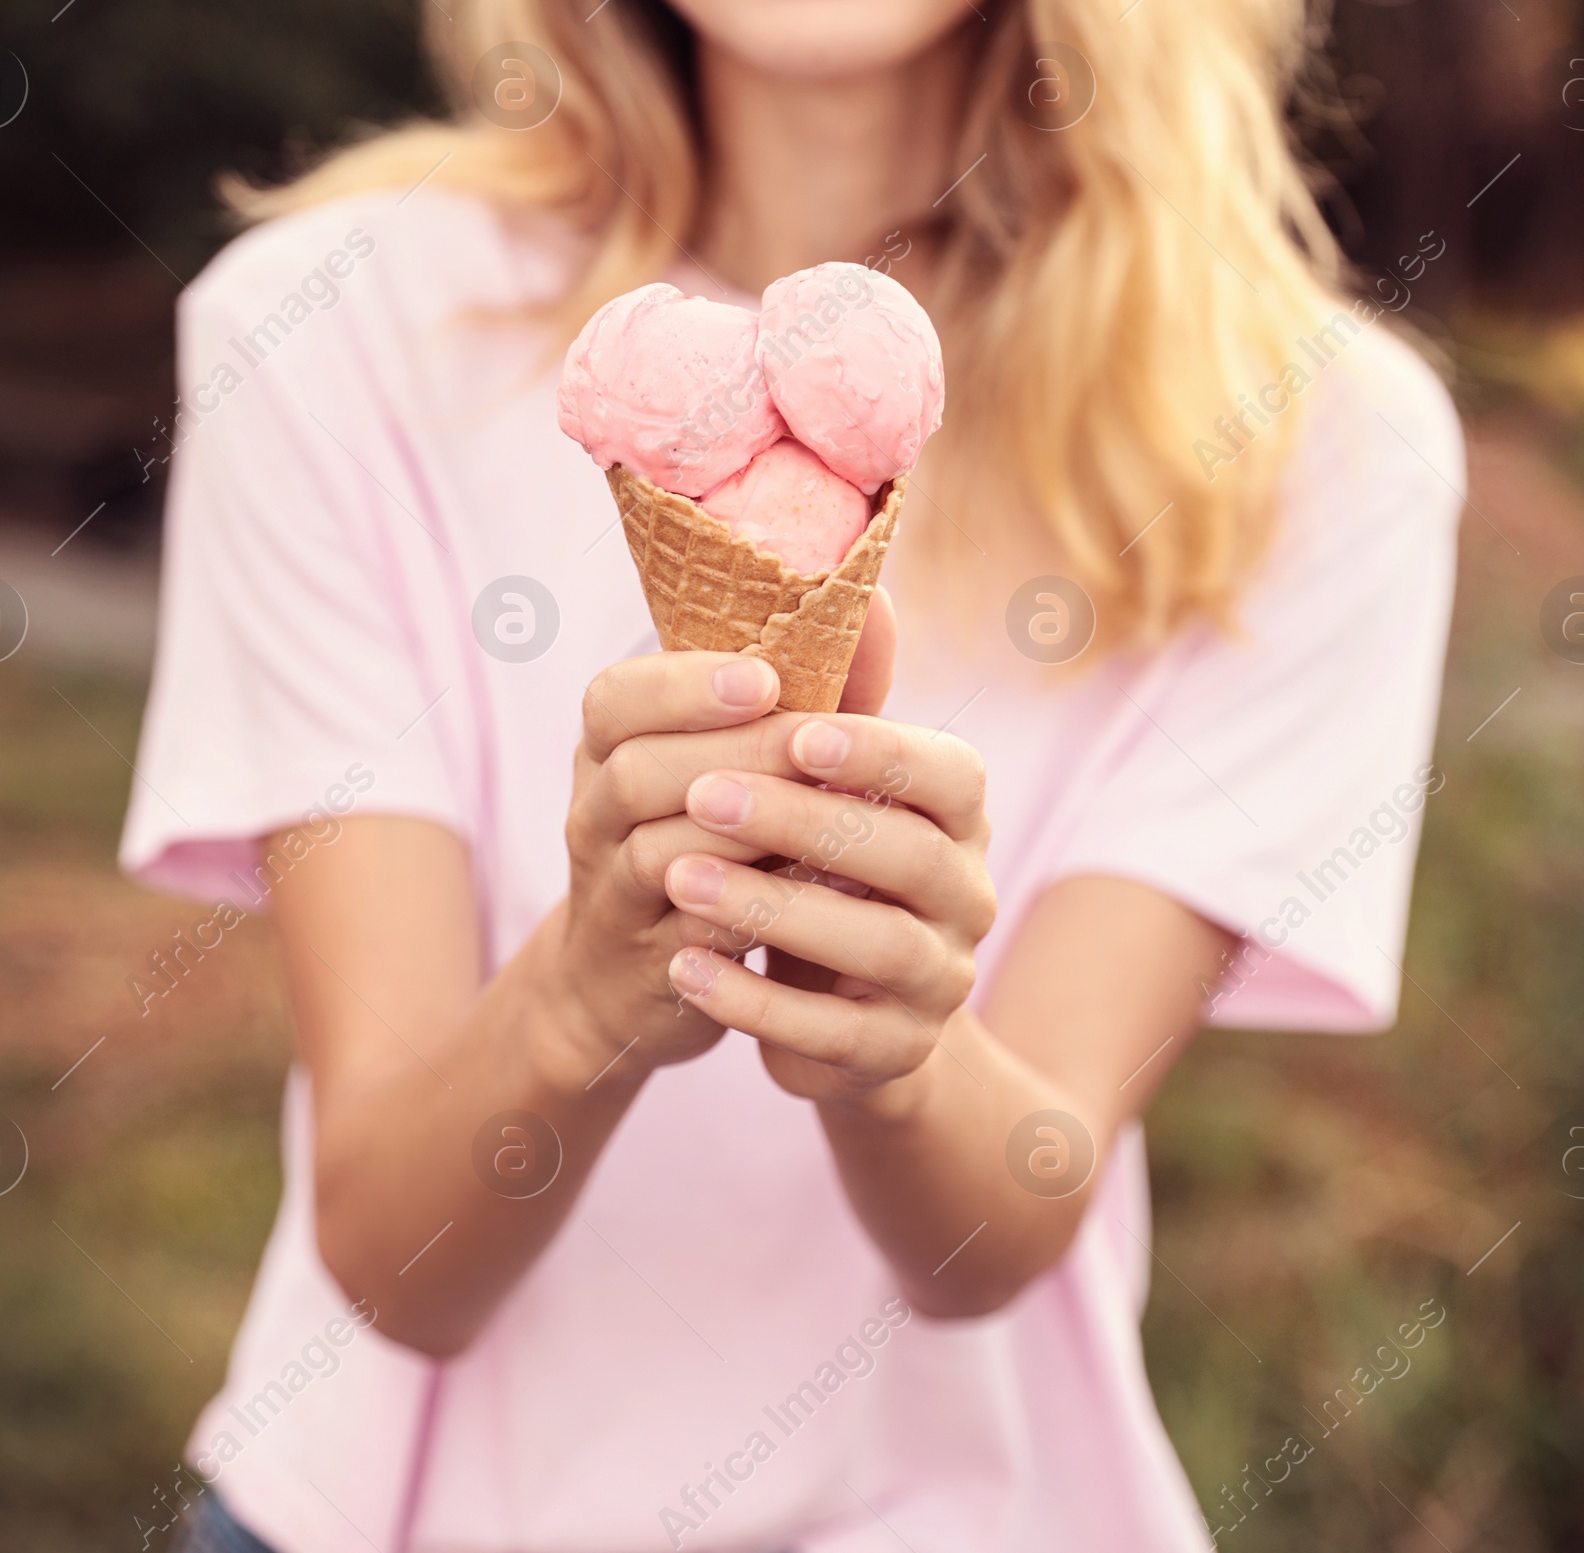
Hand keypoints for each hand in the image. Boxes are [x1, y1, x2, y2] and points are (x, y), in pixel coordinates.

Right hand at [539, 643, 801, 1085]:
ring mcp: (611, 893)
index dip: (685, 685)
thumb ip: (807, 689)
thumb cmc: (714, 835)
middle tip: (812, 748)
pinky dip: (749, 909)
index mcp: (609, 747)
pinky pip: (690, 934)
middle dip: (734, 753)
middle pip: (637, 771)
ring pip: (657, 853)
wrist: (628, 976)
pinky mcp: (646, 964)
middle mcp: (593, 813)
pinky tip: (810, 888)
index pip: (614, 698)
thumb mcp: (742, 759)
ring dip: (747, 834)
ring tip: (822, 816)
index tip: (764, 678)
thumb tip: (876, 600)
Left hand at [662, 606, 994, 1108]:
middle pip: (907, 857)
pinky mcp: (893, 1054)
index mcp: (961, 812)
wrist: (841, 1000)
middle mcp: (969, 895)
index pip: (947, 772)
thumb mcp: (829, 777)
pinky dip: (753, 1004)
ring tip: (674, 878)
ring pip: (875, 946)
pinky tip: (683, 968)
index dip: (879, 751)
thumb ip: (838, 691)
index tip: (797, 731)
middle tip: (701, 795)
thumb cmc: (825, 854)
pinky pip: (831, 1035)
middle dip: (801, 821)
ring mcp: (940, 981)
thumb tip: (864, 589)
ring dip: (771, 909)